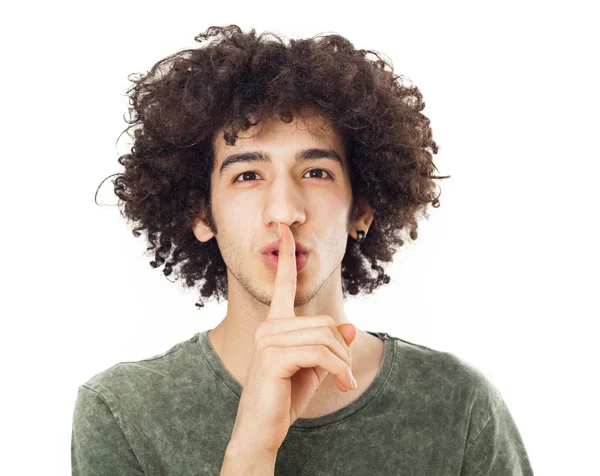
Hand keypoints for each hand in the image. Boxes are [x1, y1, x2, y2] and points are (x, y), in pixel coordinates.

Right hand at [229, 222, 356, 454]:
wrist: (263, 430)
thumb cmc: (285, 398)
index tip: (284, 230)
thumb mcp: (315, 368)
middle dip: (342, 351)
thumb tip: (349, 326)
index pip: (283, 284)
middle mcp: (269, 327)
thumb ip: (329, 346)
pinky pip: (320, 353)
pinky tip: (340, 385)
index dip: (286, 256)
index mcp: (275, 325)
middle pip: (326, 322)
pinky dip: (337, 369)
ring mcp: (268, 340)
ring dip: (341, 363)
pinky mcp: (273, 356)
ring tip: (342, 382)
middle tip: (344, 375)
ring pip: (326, 337)